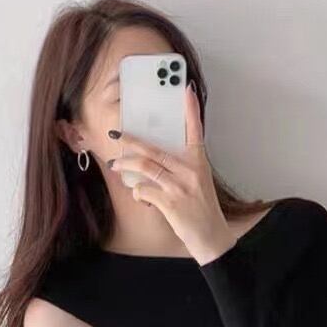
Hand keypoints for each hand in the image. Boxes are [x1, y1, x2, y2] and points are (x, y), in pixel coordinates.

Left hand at [106, 82, 236, 264]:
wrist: (211, 237)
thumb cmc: (202, 210)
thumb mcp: (198, 184)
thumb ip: (180, 169)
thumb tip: (153, 160)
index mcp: (199, 163)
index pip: (195, 131)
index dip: (190, 110)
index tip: (185, 89)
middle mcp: (190, 171)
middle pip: (155, 150)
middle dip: (131, 141)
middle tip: (117, 135)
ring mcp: (180, 187)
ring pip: (145, 167)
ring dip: (126, 167)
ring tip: (116, 166)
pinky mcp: (170, 202)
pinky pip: (144, 190)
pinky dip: (137, 192)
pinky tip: (139, 195)